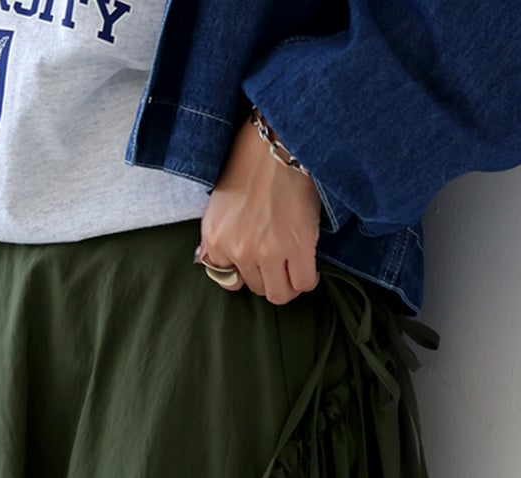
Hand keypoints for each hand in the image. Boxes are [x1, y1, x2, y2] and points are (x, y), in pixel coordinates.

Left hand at [197, 112, 322, 302]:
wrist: (277, 141)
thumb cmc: (251, 165)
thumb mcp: (220, 204)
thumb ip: (218, 238)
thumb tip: (212, 263)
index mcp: (215, 239)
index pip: (229, 281)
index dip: (246, 273)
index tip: (257, 263)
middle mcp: (237, 250)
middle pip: (257, 289)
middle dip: (268, 278)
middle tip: (280, 262)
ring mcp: (267, 251)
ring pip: (279, 293)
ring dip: (288, 283)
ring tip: (294, 268)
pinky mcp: (296, 246)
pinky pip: (303, 282)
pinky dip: (307, 279)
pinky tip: (308, 268)